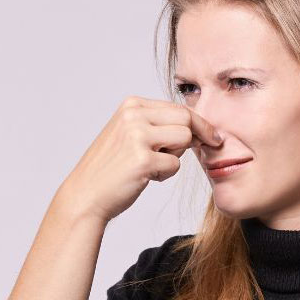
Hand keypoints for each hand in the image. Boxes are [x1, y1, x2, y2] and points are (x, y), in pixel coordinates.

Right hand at [60, 95, 222, 223]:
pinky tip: (145, 177)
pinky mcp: (142, 159)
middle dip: (196, 137)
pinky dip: (165, 174)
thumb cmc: (112, 168)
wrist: (86, 194)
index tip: (213, 136)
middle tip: (192, 151)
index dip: (199, 123)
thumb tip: (198, 125)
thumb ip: (157, 124)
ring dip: (176, 156)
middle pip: (186, 119)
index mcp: (132, 105)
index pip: (178, 107)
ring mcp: (137, 136)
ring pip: (185, 139)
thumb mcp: (130, 134)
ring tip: (154, 165)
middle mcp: (133, 115)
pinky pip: (174, 164)